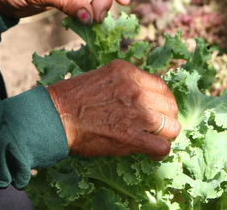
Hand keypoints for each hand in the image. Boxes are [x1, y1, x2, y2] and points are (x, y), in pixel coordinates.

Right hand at [47, 60, 180, 159]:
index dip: (163, 101)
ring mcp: (136, 113)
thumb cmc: (74, 98)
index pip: (162, 87)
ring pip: (171, 127)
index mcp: (129, 73)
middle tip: (158, 126)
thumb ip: (128, 83)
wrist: (55, 116)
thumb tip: (146, 94)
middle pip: (170, 106)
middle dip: (166, 117)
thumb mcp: (104, 77)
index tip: (158, 109)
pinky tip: (150, 152)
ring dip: (165, 135)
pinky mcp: (131, 137)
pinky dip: (159, 152)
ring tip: (155, 139)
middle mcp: (137, 90)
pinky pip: (161, 147)